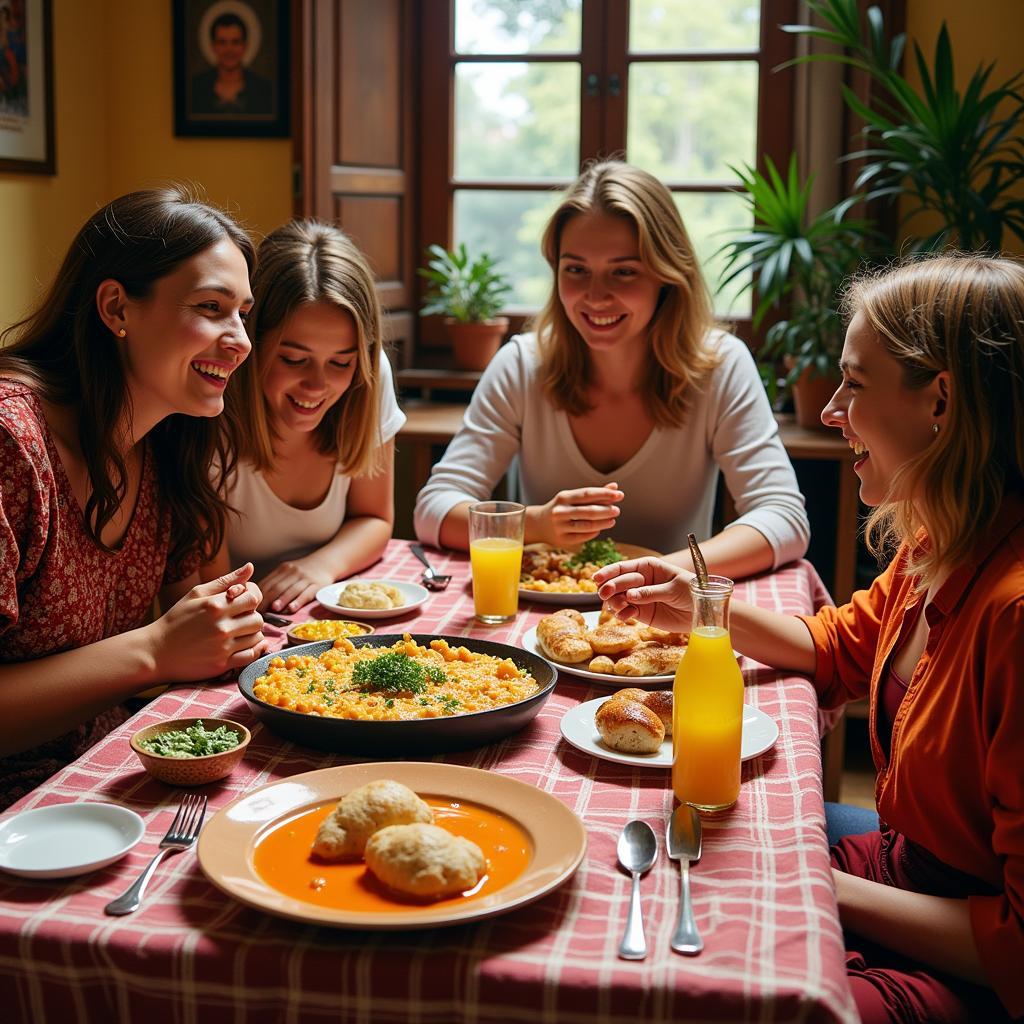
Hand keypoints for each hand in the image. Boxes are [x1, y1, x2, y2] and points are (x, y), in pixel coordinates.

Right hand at [147, 563, 266, 679]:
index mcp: (215, 606)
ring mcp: (222, 647)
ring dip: (252, 633)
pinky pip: (251, 656)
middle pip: (258, 619)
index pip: (253, 598)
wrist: (155, 652)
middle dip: (252, 616)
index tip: (242, 601)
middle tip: (239, 618)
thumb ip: (225, 581)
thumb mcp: (196, 594)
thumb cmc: (175, 620)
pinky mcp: (222, 665)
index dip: (252, 597)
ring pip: (257, 637)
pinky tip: (245, 645)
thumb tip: (250, 567)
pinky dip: (254, 650)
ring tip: (238, 632)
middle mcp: (221, 626)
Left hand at [257, 557, 336, 612]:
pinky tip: (292, 609)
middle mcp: (293, 572)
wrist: (326, 562)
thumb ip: (275, 583)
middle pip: (277, 587)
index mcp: (282, 569)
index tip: (251, 608)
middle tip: (259, 612)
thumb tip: (256, 600)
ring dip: (282, 600)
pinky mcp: (317, 585)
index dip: (258, 596)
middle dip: (267, 600)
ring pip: (291, 590)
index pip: (267, 583)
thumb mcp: (287, 572)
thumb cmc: (303, 572)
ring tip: (274, 609)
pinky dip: (298, 601)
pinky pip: (306, 594)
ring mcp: (305, 578)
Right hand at [529, 482, 623, 546]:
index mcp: (563, 498)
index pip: (587, 494)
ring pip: (587, 526)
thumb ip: (594, 494)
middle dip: (606, 511)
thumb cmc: (562, 508)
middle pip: (588, 511)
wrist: (538, 524)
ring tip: (612, 520)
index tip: (619, 494)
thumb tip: (615, 487)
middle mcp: (560, 512)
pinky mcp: (562, 540)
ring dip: (603, 523)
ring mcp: (560, 527)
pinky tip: (599, 529)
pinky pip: (583, 537)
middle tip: (617, 510)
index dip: (604, 494)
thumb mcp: (573, 498)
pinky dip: (594, 532)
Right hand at [592, 557, 694, 631]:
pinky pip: (625, 613)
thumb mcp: (674, 589)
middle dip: (609, 587)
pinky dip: (622, 615)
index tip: (597, 578)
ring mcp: (639, 597)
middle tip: (605, 594)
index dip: (609, 572)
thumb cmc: (692, 591)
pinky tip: (628, 616)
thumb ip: (652, 592)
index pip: (624, 567)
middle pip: (617, 583)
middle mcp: (640, 581)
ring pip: (616, 598)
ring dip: (613, 602)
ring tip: (619, 607)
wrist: (702, 611)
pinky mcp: (641, 613)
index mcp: (648, 567)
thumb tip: (631, 595)